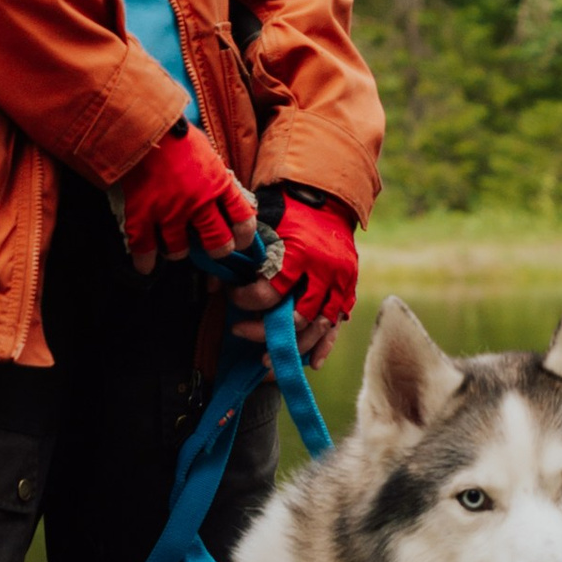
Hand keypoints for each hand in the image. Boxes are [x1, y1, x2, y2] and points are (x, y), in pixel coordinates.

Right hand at [114, 123, 260, 277]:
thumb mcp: (208, 153)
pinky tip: (146, 266)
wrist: (143, 124)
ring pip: (180, 250)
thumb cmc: (176, 134)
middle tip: (213, 249)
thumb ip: (216, 178)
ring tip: (175, 245)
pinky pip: (144, 248)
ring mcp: (170, 211)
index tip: (240, 239)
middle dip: (218, 250)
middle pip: (218, 243)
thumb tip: (224, 197)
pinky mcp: (143, 213)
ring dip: (178, 251)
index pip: (243, 218)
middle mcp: (199, 202)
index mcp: (219, 183)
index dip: (244, 235)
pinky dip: (145, 260)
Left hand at [231, 184, 357, 365]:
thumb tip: (212, 286)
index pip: (269, 293)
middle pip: (296, 318)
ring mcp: (340, 282)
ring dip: (293, 347)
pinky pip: (338, 324)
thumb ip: (238, 252)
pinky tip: (312, 363)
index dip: (245, 301)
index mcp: (301, 254)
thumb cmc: (288, 209)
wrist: (326, 197)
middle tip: (240, 332)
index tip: (231, 297)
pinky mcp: (349, 288)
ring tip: (266, 358)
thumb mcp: (261, 223)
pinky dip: (326, 345)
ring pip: (318, 327)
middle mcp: (324, 272)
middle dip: (265, 331)